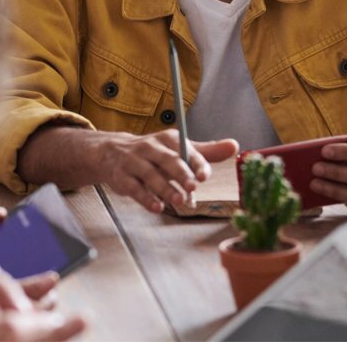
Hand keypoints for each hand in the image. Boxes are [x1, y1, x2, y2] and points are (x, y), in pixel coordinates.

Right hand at [91, 130, 238, 212]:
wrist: (111, 152)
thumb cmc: (153, 153)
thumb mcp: (178, 149)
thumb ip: (206, 152)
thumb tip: (234, 146)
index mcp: (168, 139)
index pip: (185, 150)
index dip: (196, 163)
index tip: (205, 177)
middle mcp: (150, 148)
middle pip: (167, 160)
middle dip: (180, 174)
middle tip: (193, 188)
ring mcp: (134, 162)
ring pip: (150, 175)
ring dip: (165, 188)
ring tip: (179, 201)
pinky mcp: (122, 177)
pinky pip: (134, 188)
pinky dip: (145, 198)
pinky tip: (157, 207)